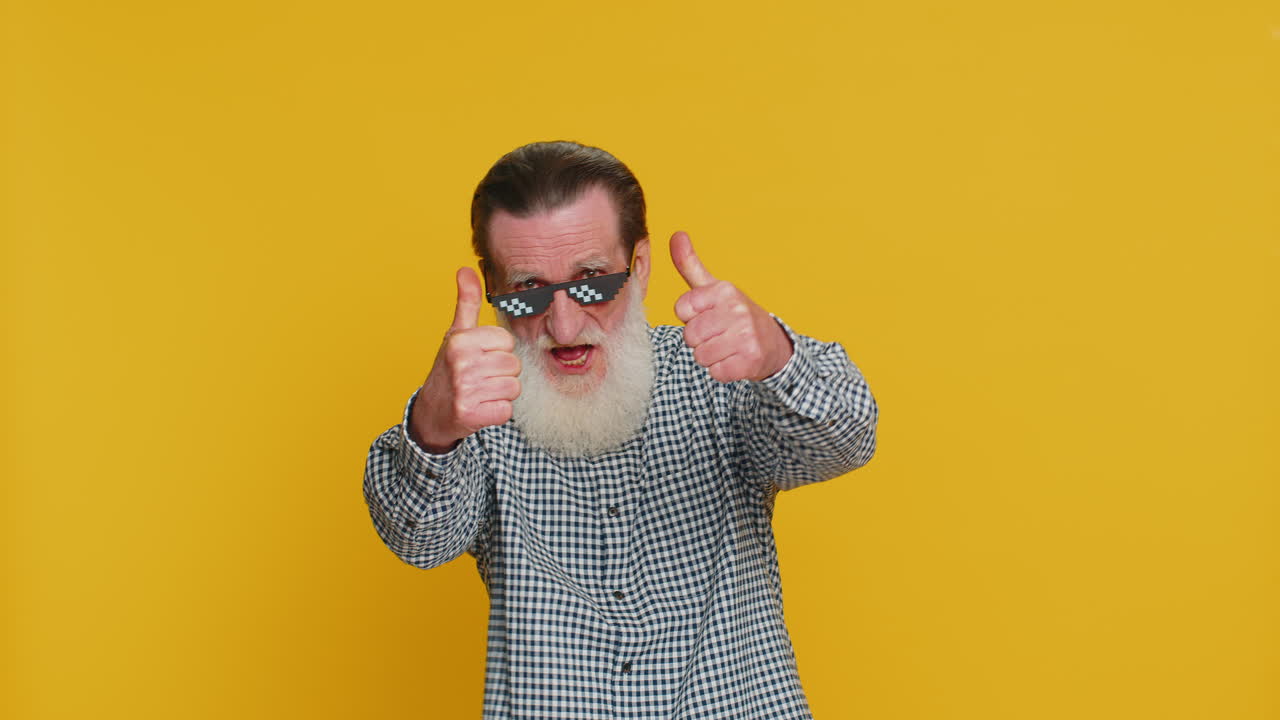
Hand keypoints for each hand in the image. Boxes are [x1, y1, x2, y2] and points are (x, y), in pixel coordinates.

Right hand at [410, 267, 521, 452]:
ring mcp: (465, 390)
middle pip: (513, 365)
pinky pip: (507, 410)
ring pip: (513, 387)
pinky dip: (497, 411)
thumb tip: (465, 269)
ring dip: (501, 393)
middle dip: (501, 373)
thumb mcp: (456, 333)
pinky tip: (481, 407)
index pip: (507, 341)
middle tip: (480, 377)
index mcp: (460, 340)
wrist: (432, 412)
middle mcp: (461, 363)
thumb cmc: (449, 369)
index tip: (479, 357)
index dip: (498, 350)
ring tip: (481, 391)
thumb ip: (466, 302)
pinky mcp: (471, 415)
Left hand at [671, 231, 793, 382]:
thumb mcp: (713, 288)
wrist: (773, 344)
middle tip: (719, 334)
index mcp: (725, 290)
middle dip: (700, 340)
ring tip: (727, 347)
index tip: (708, 315)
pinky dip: (722, 371)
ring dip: (710, 356)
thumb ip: (690, 264)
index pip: (681, 309)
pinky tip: (735, 360)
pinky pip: (716, 372)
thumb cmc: (735, 315)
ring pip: (701, 356)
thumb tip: (675, 234)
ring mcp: (746, 336)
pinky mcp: (750, 360)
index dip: (690, 317)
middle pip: (690, 336)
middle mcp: (737, 310)